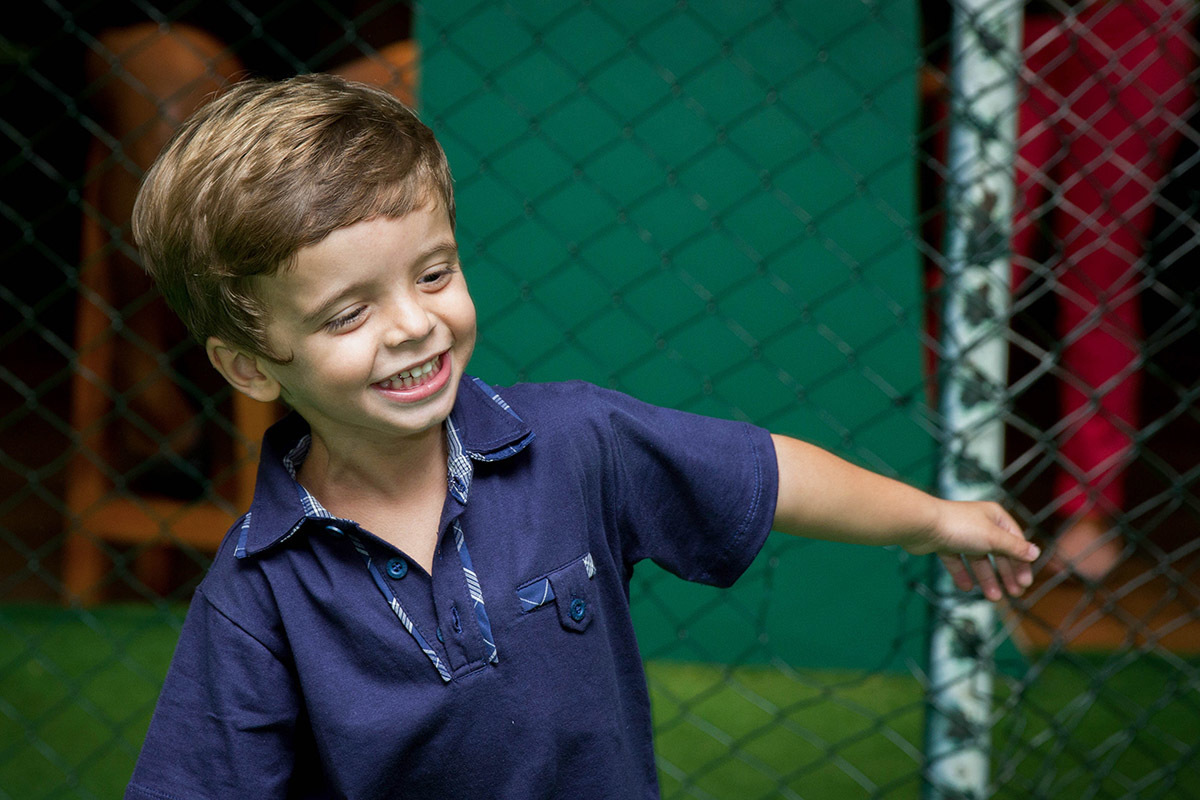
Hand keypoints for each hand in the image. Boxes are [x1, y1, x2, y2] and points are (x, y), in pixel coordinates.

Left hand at [905, 500, 1038, 601]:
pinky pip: (957, 561)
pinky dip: (962, 574)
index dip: (1021, 562)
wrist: (921, 525)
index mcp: (994, 516)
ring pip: (978, 560)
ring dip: (987, 578)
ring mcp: (960, 533)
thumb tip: (1035, 553)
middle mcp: (978, 523)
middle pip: (998, 552)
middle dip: (1006, 573)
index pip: (1015, 541)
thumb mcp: (994, 538)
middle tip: (1014, 594)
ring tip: (994, 598)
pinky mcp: (944, 543)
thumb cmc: (960, 527)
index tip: (1025, 582)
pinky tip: (967, 587)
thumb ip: (1014, 548)